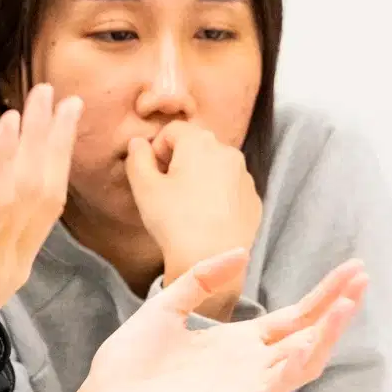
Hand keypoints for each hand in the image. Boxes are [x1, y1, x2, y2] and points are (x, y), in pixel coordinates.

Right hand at [0, 83, 80, 391]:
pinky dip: (51, 179)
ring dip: (56, 154)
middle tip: (49, 92)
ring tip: (65, 109)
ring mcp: (11, 270)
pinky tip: (53, 153)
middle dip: (44, 140)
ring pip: (46, 205)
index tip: (13, 116)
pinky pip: (42, 220)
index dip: (8, 159)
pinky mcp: (14, 272)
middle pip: (34, 195)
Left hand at [50, 254, 366, 391]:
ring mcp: (246, 386)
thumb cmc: (129, 366)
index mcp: (237, 345)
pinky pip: (276, 386)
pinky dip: (295, 364)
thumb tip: (238, 253)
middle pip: (308, 334)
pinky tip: (307, 340)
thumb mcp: (166, 306)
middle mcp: (250, 366)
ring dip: (328, 333)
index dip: (324, 295)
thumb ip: (201, 279)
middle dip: (337, 306)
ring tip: (348, 302)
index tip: (350, 270)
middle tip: (362, 277)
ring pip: (303, 361)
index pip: (294, 318)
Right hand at [126, 122, 261, 317]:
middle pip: (197, 146)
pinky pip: (231, 188)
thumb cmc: (174, 221)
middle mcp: (228, 152)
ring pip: (216, 167)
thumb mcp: (144, 188)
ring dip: (200, 178)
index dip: (157, 149)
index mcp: (200, 143)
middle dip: (180, 161)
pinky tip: (207, 218)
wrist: (211, 261)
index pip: (173, 130)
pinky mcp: (254, 200)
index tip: (154, 174)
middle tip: (168, 191)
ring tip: (188, 207)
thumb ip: (137, 158)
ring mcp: (245, 176)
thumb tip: (138, 143)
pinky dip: (219, 196)